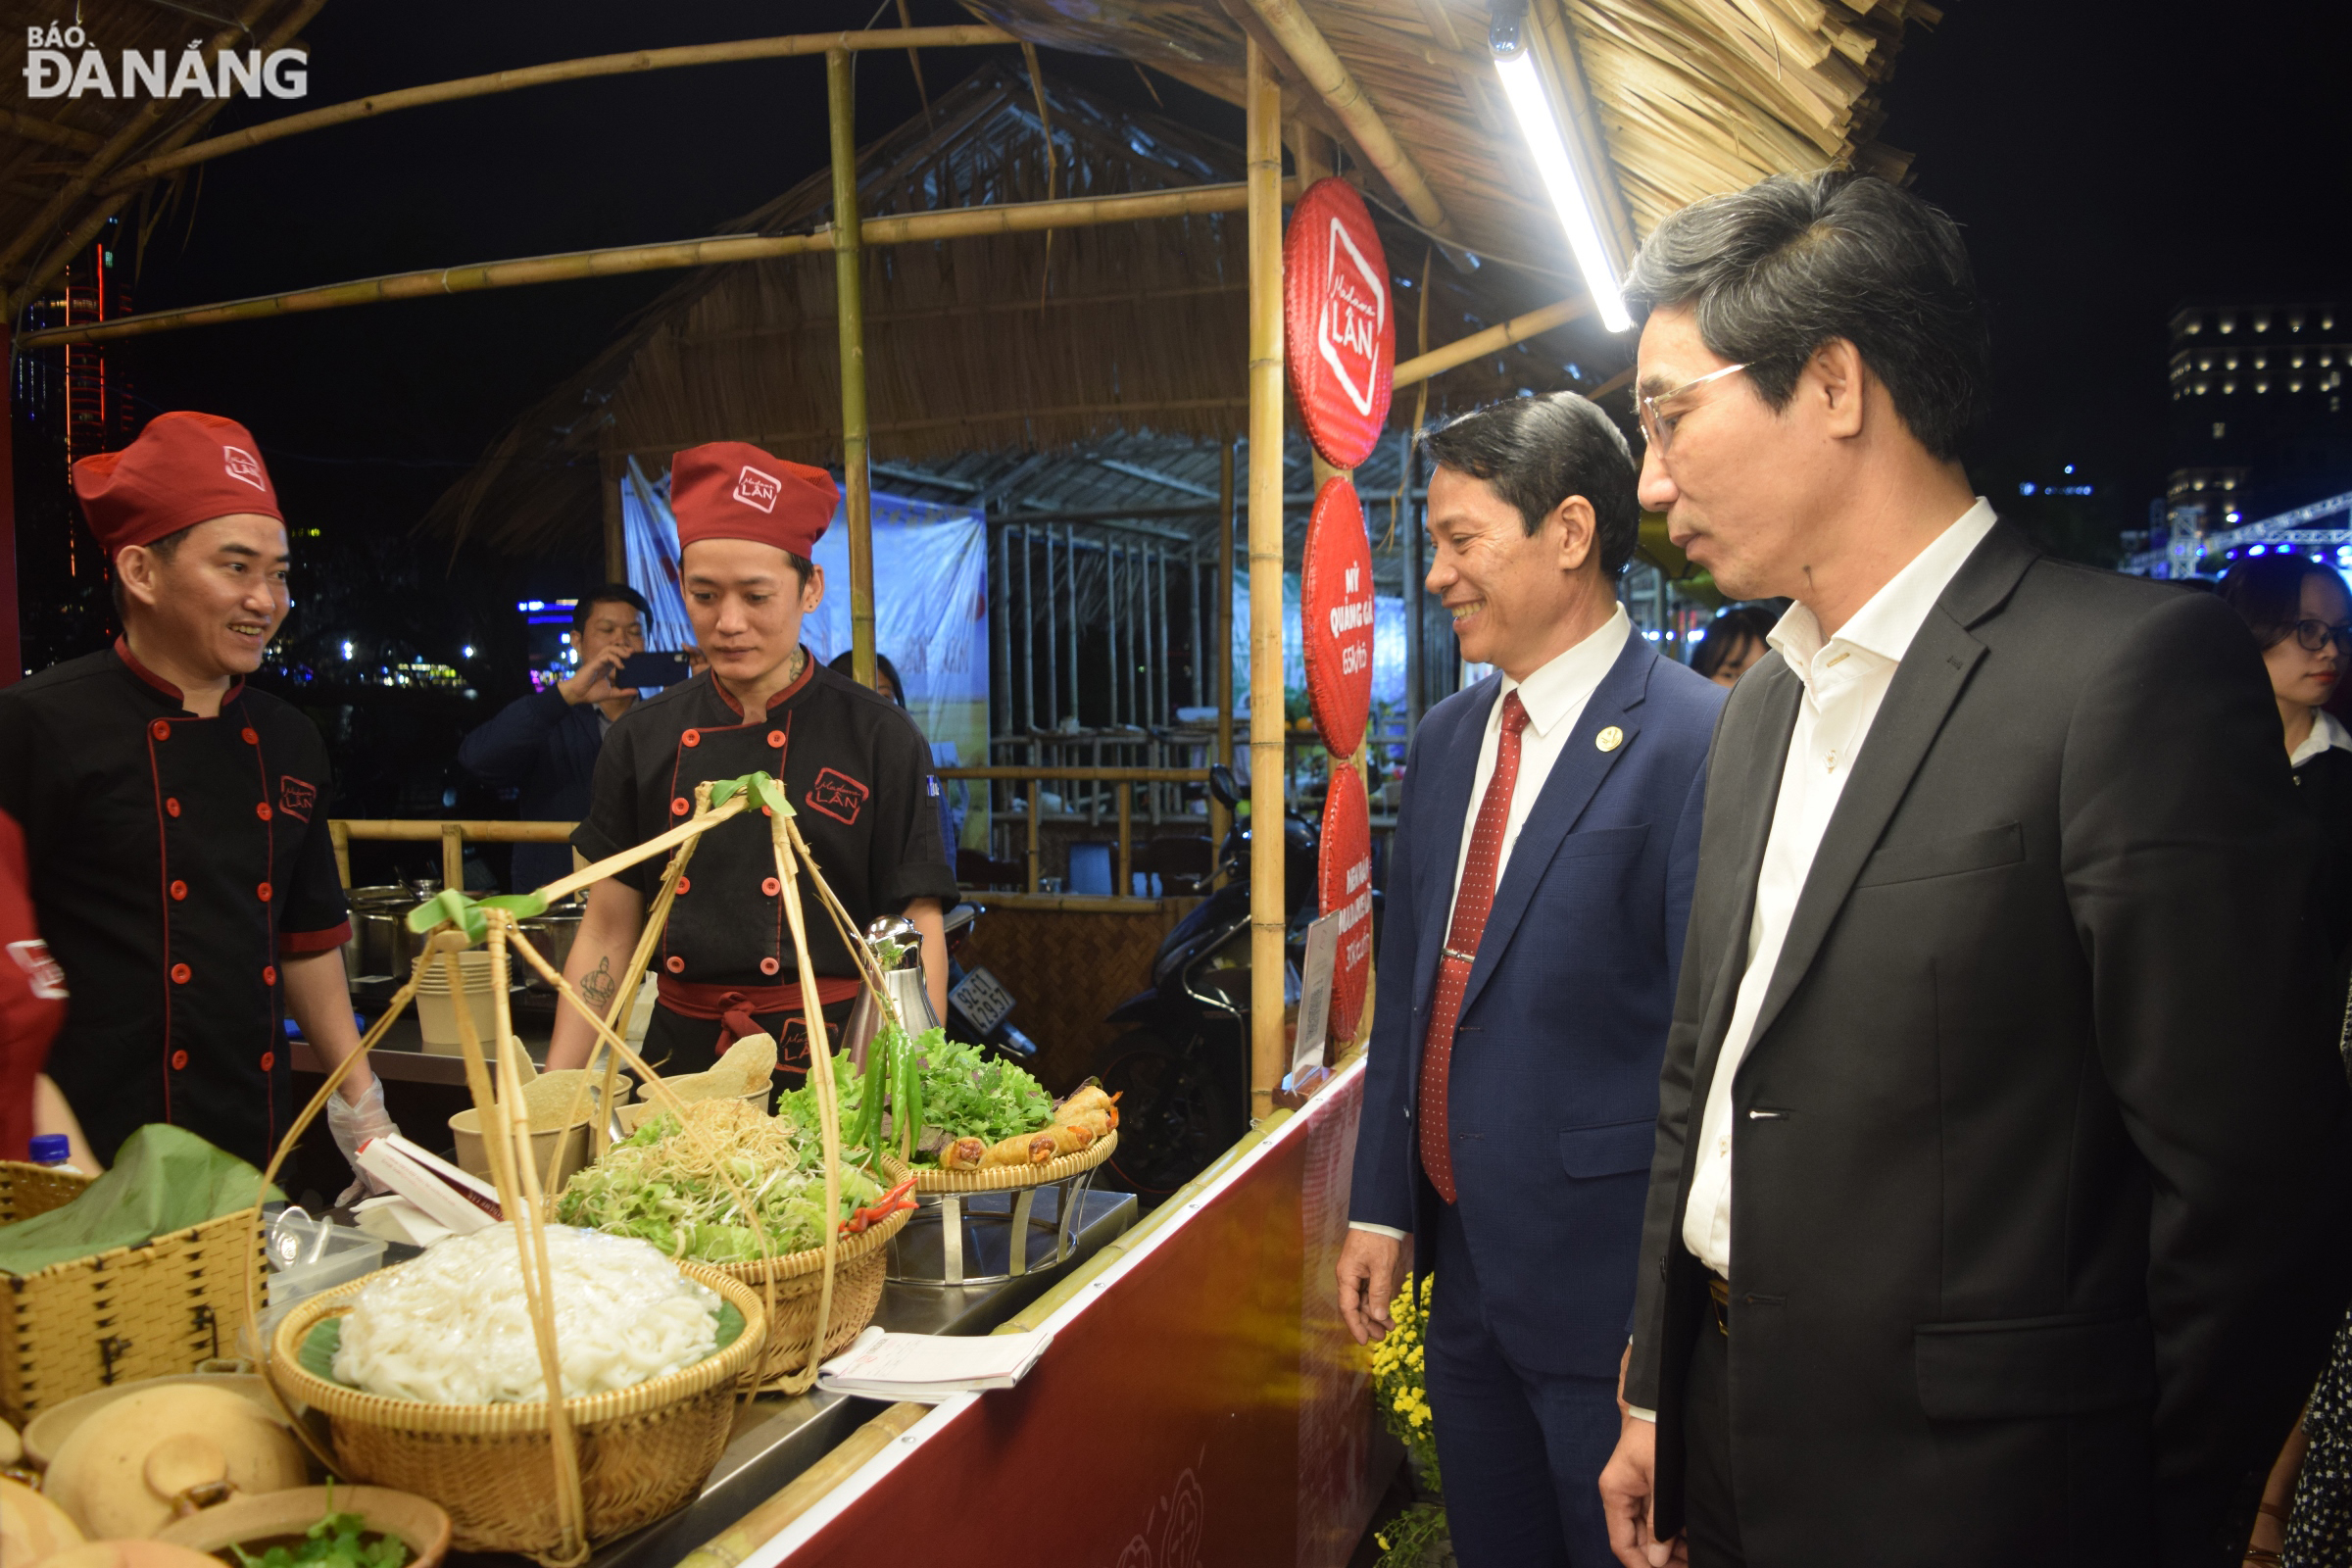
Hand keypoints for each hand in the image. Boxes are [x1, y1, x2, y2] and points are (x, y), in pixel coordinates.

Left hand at [326, 1077, 399, 1206]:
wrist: (351, 1104)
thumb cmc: (366, 1121)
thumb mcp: (371, 1146)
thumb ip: (376, 1166)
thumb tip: (381, 1193)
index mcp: (398, 1156)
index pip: (402, 1181)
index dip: (400, 1196)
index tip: (396, 1211)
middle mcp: (389, 1162)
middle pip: (388, 1185)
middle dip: (381, 1202)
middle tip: (374, 1218)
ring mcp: (374, 1162)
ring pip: (372, 1186)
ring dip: (364, 1199)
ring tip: (355, 1212)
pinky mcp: (360, 1162)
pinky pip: (359, 1181)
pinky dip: (352, 1191)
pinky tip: (343, 1200)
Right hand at [558, 644, 629, 705]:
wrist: (578, 695)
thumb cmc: (591, 693)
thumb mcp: (611, 693)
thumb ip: (623, 692)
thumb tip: (636, 691)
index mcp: (606, 667)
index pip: (616, 655)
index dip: (625, 653)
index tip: (634, 656)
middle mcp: (602, 662)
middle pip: (613, 648)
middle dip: (623, 648)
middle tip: (633, 653)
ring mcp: (597, 661)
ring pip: (609, 648)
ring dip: (620, 650)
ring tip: (628, 656)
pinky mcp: (594, 663)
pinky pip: (606, 656)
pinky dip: (615, 658)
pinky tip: (621, 666)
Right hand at [1336, 1227, 1405, 1344]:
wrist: (1380, 1216)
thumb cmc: (1378, 1239)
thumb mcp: (1382, 1267)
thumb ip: (1379, 1293)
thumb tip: (1377, 1316)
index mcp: (1347, 1276)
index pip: (1348, 1308)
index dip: (1355, 1326)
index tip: (1364, 1341)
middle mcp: (1348, 1277)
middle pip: (1355, 1307)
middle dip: (1367, 1323)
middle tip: (1382, 1337)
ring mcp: (1356, 1273)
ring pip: (1363, 1300)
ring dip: (1375, 1314)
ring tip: (1389, 1328)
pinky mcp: (1365, 1269)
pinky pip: (1369, 1291)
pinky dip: (1378, 1302)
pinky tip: (1387, 1312)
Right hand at [1600, 1414, 1685, 1566]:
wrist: (1658, 1403)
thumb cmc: (1655, 1434)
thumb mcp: (1659, 1480)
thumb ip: (1657, 1521)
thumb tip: (1656, 1558)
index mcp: (1615, 1494)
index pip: (1621, 1543)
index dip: (1640, 1566)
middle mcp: (1621, 1496)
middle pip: (1637, 1540)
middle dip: (1661, 1559)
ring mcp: (1635, 1492)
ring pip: (1649, 1531)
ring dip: (1669, 1547)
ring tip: (1694, 1557)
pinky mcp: (1648, 1486)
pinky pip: (1657, 1517)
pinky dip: (1673, 1531)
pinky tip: (1692, 1541)